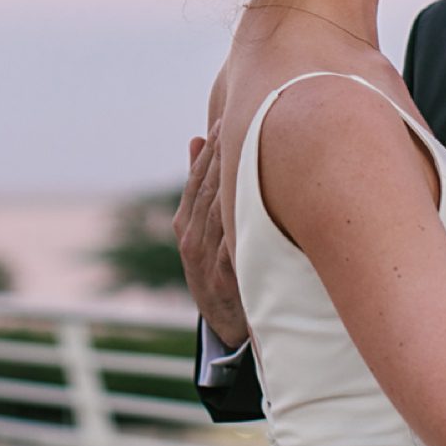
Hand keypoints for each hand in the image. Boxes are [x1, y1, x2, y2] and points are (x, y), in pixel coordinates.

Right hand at [173, 130, 246, 348]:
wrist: (228, 328)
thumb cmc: (222, 272)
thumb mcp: (206, 232)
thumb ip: (202, 190)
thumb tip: (199, 139)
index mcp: (184, 226)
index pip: (198, 178)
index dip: (212, 148)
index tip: (229, 118)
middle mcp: (190, 240)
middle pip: (210, 187)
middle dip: (227, 153)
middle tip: (247, 119)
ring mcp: (205, 260)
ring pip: (222, 207)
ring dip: (238, 175)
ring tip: (257, 145)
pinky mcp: (224, 279)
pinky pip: (234, 238)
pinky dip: (243, 214)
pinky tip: (260, 192)